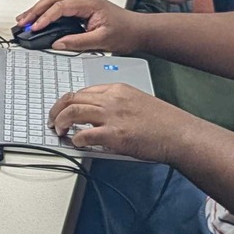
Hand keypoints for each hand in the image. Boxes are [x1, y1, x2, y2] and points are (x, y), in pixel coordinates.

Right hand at [12, 0, 143, 54]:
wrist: (139, 31)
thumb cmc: (126, 32)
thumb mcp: (102, 40)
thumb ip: (78, 42)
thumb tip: (57, 44)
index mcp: (89, 4)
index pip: (60, 7)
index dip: (45, 17)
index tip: (35, 28)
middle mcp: (84, 1)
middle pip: (52, 0)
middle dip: (35, 11)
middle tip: (23, 23)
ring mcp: (82, 4)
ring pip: (54, 2)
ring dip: (38, 10)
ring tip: (25, 21)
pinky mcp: (81, 11)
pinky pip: (59, 8)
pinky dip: (46, 14)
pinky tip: (39, 21)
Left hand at [47, 84, 198, 163]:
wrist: (180, 134)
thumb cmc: (163, 122)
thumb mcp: (137, 102)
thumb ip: (116, 104)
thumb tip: (95, 116)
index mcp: (118, 89)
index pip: (83, 91)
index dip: (68, 102)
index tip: (63, 110)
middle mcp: (112, 99)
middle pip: (72, 98)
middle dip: (56, 110)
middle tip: (53, 122)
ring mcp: (112, 116)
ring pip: (72, 112)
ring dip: (60, 123)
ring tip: (59, 132)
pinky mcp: (114, 135)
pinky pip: (84, 134)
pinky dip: (75, 140)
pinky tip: (77, 144)